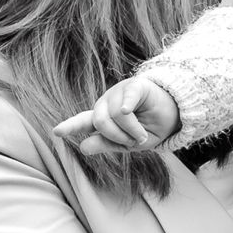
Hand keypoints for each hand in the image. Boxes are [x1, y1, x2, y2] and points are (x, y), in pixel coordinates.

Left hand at [53, 76, 181, 156]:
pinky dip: (127, 112)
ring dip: (131, 131)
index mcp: (103, 118)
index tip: (56, 132)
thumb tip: (83, 147)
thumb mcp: (129, 143)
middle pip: (99, 122)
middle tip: (135, 142)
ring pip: (114, 116)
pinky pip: (125, 104)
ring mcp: (119, 92)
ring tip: (142, 133)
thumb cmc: (150, 128)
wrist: (175, 116)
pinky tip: (129, 112)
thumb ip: (107, 143)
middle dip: (117, 137)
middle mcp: (107, 103)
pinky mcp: (134, 85)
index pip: (83, 121)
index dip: (70, 126)